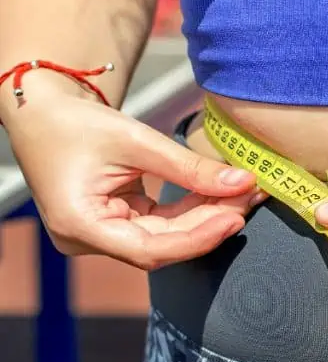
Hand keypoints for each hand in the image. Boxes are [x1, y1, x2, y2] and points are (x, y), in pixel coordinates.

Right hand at [4, 90, 263, 269]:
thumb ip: (189, 167)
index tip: (235, 218)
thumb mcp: (136, 140)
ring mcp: (102, 234)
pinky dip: (191, 210)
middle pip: (162, 244)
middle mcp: (88, 239)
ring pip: (166, 237)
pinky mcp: (116, 223)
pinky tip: (221, 194)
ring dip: (206, 216)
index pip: (149, 249)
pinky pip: (161, 224)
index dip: (197, 238)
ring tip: (243, 194)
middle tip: (250, 198)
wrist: (43, 112)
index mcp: (80, 225)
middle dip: (210, 222)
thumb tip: (243, 182)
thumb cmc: (77, 122)